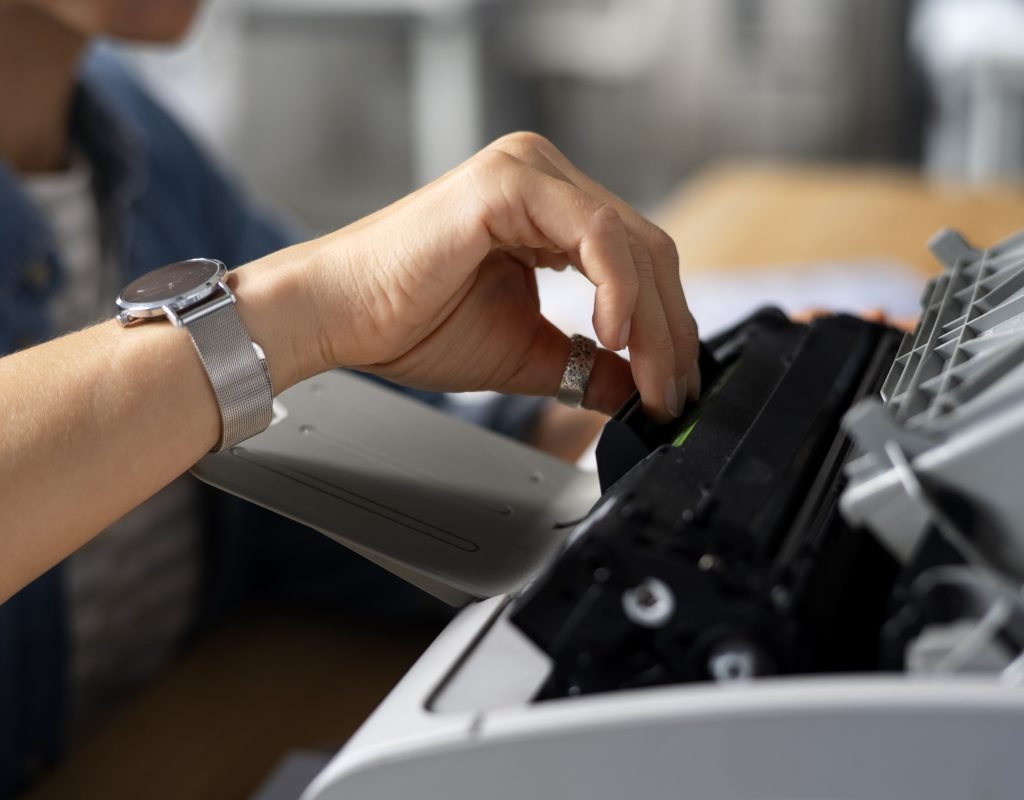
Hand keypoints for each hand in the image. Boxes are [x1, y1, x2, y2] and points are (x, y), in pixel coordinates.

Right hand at [255, 133, 699, 420]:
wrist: (340, 315)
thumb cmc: (410, 323)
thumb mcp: (525, 352)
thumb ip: (585, 365)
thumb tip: (635, 392)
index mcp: (548, 210)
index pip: (637, 263)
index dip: (664, 330)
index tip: (669, 390)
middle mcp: (545, 179)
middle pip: (647, 251)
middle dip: (669, 333)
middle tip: (671, 395)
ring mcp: (528, 173)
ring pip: (632, 243)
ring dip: (653, 322)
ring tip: (651, 381)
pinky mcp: (509, 183)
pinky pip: (596, 233)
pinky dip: (618, 289)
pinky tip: (614, 336)